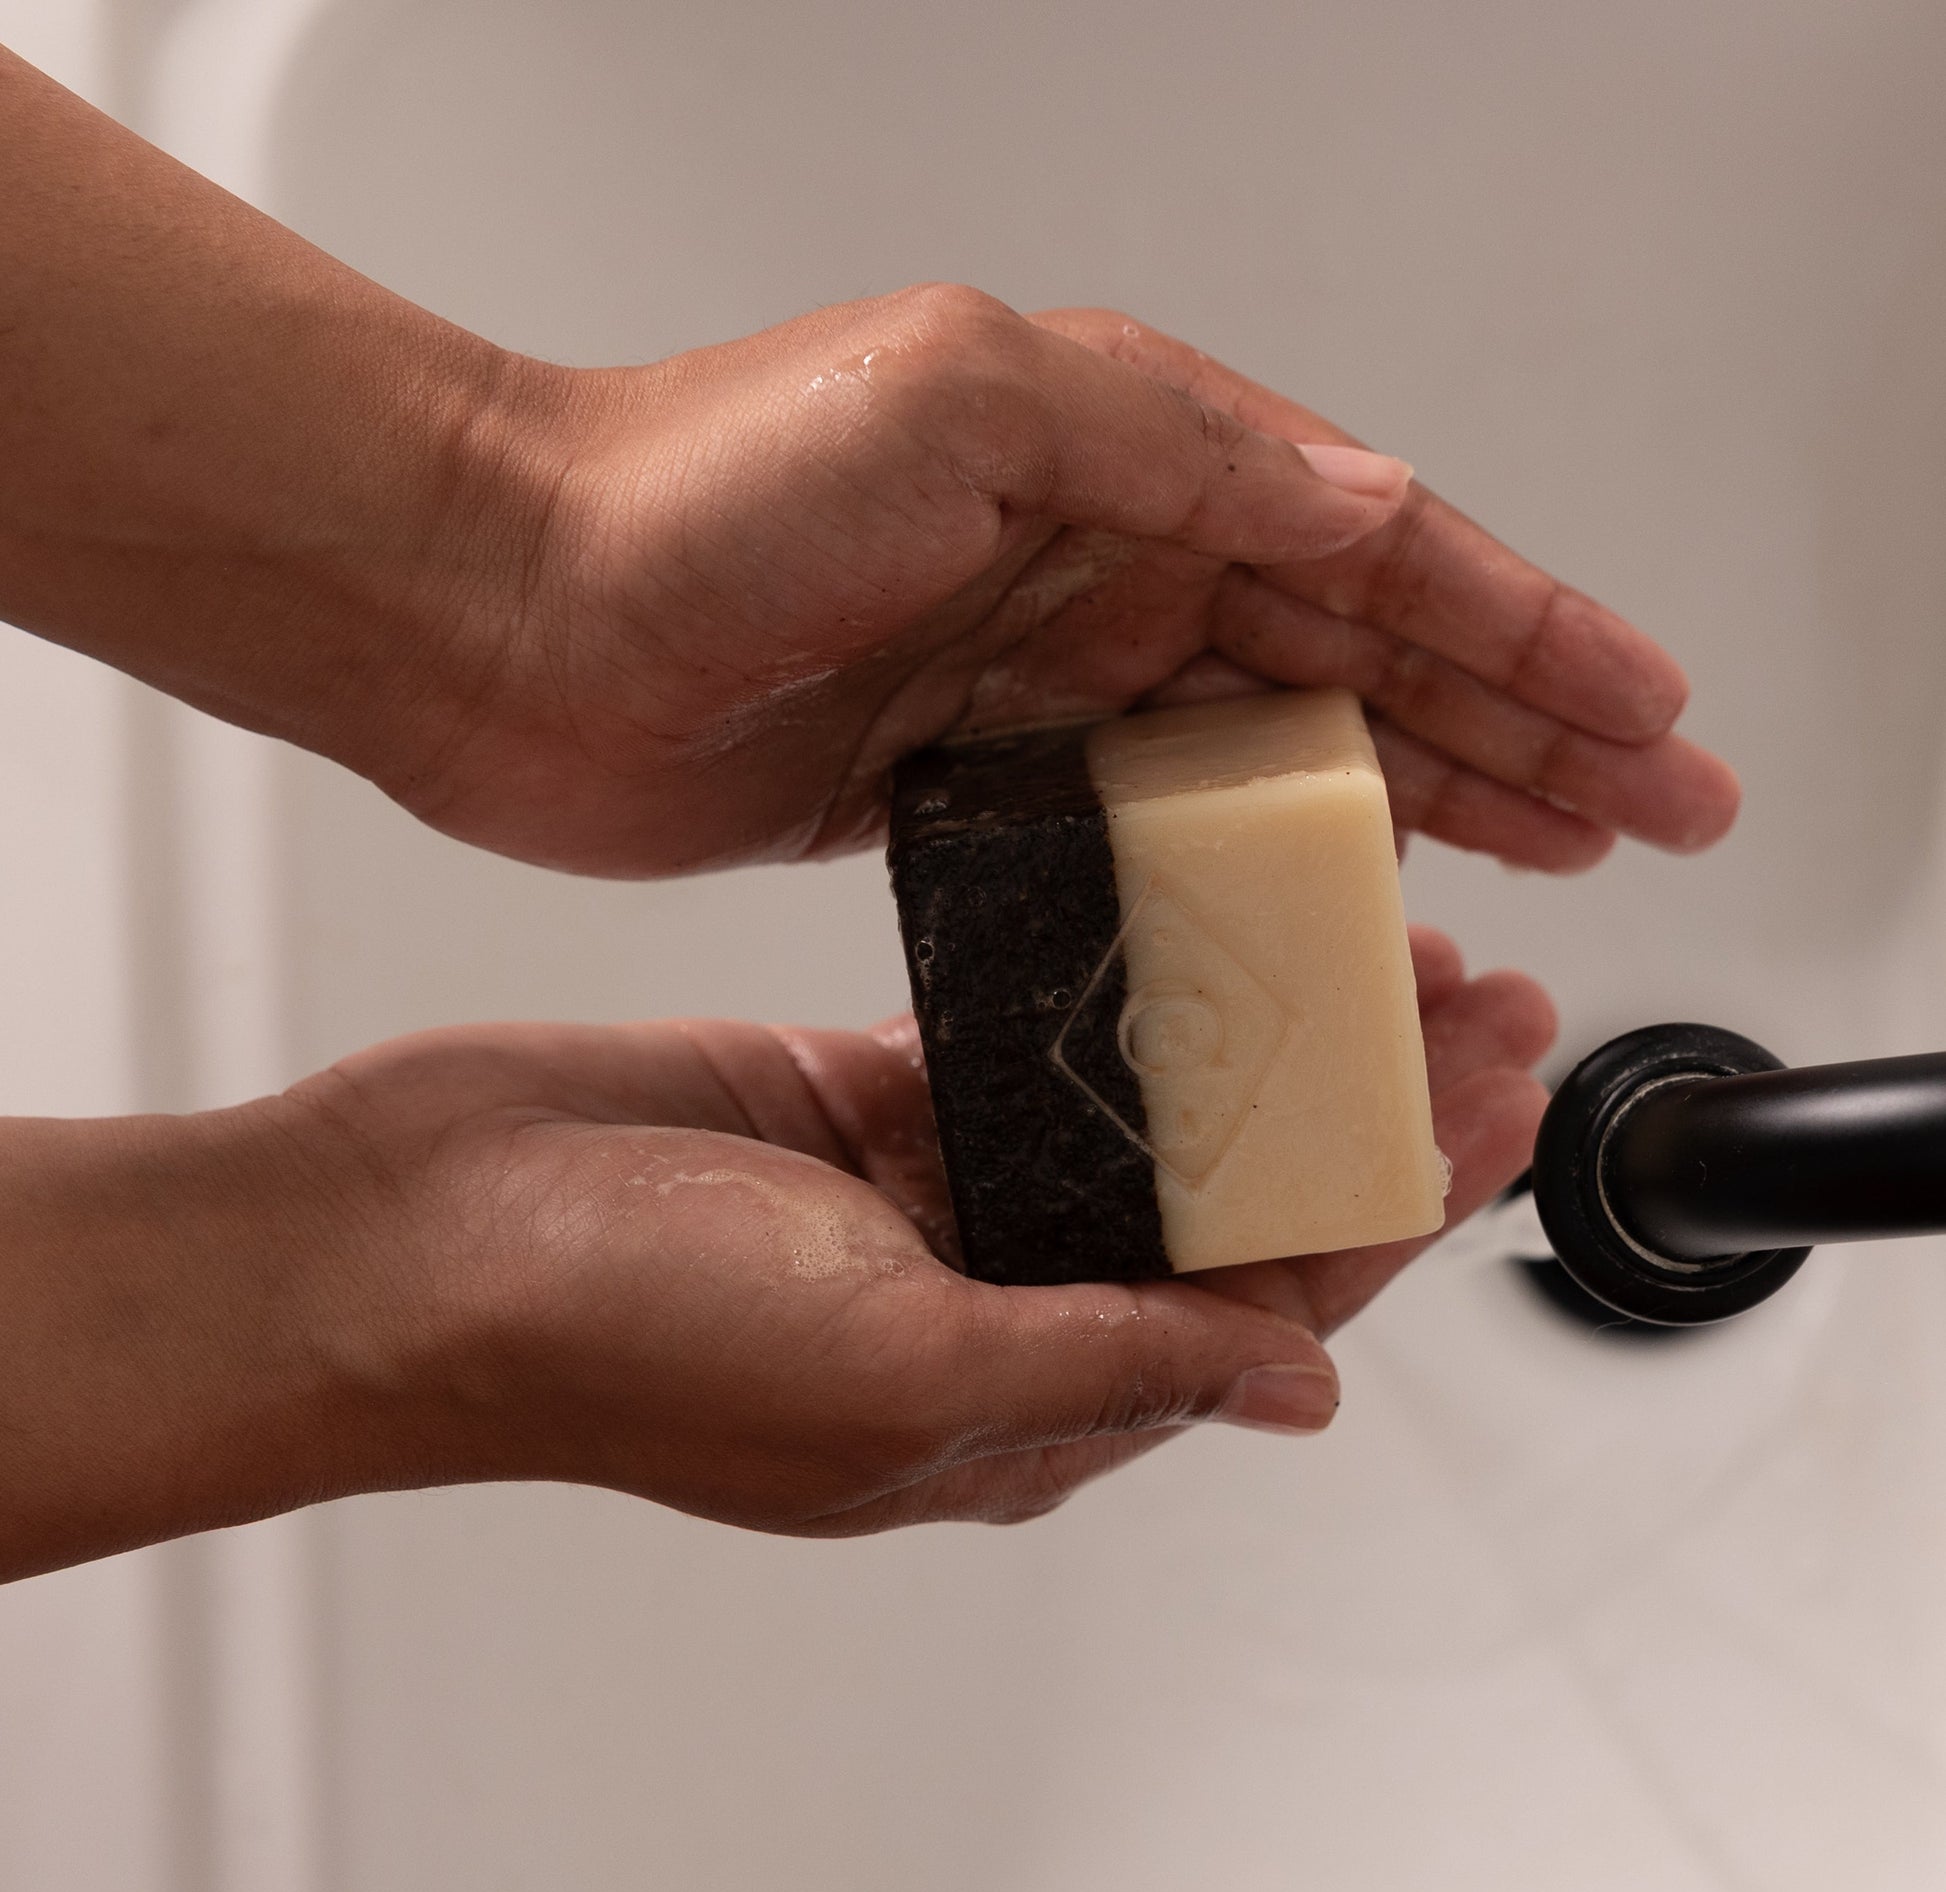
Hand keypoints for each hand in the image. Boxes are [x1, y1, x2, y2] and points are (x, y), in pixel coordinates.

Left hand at [0, 52, 1734, 881]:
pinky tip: (1316, 912)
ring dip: (1413, 801)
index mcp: (1124, 464)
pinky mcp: (965, 789)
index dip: (1531, 636)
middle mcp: (1094, 571)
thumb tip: (1374, 511)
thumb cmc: (688, 489)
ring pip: (1273, 754)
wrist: (498, 617)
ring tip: (1538, 860)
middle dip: (1519, 729)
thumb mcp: (964, 393)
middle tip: (1645, 808)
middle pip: (1360, 659)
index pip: (1381, 555)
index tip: (1644, 715)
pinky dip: (1245, 872)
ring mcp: (1036, 688)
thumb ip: (1183, 446)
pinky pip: (1151, 834)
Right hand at [270, 927, 1550, 1537]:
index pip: (1263, 1310)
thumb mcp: (896, 1371)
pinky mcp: (864, 1092)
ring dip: (1257, 1034)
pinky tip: (1198, 925)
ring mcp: (931, 1191)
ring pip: (1144, 1110)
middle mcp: (993, 1299)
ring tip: (1371, 944)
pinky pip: (1026, 1035)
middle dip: (1359, 1109)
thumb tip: (1295, 1393)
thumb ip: (1108, 1361)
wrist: (416, 1234)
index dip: (1393, 1213)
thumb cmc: (612, 1339)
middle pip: (1228, 1202)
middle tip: (1479, 1004)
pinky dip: (1116, 987)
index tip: (1488, 1113)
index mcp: (1018, 1405)